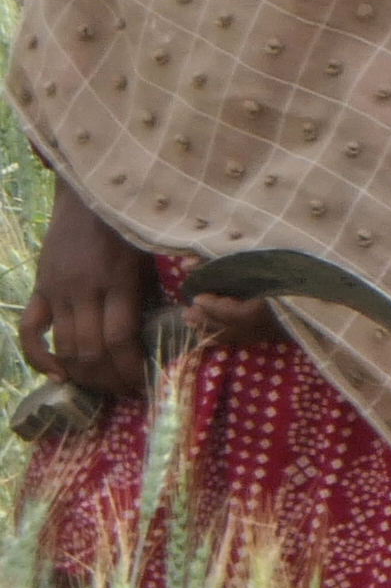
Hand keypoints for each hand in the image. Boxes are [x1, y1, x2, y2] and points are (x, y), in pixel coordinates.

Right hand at [21, 181, 159, 400]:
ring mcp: (57, 290)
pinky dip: (41, 358)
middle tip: (127, 392)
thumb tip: (163, 338)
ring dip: (84, 375)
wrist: (91, 195)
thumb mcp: (151, 258)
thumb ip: (151, 296)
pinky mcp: (40, 288)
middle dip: (110, 380)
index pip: (120, 340)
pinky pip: (31, 331)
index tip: (146, 383)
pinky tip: (59, 376)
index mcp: (119, 281)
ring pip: (64, 347)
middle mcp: (84, 289)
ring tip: (104, 387)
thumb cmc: (132, 227)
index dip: (131, 369)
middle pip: (91, 351)